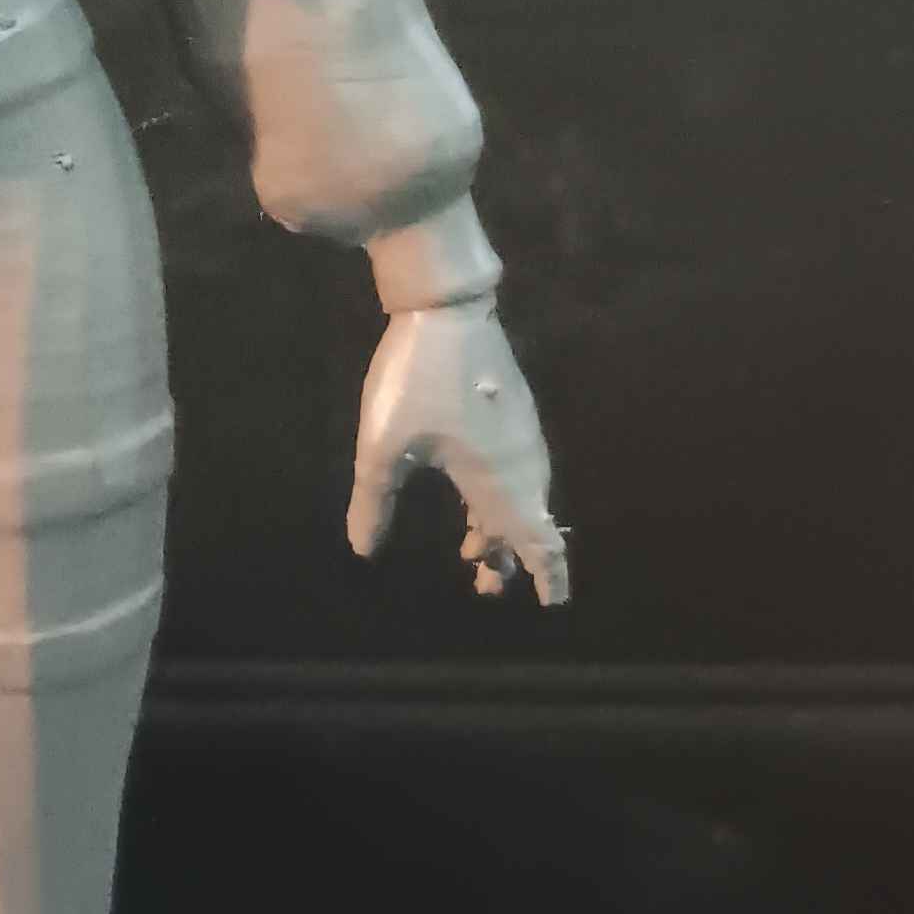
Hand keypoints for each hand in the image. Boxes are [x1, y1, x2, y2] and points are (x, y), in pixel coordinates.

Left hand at [347, 300, 569, 603]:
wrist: (445, 308)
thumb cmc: (415, 380)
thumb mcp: (383, 447)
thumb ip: (373, 502)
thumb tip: (362, 550)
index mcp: (498, 480)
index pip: (538, 539)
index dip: (547, 574)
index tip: (550, 605)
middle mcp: (521, 462)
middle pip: (527, 524)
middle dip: (510, 558)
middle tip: (484, 587)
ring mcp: (521, 434)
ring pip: (521, 497)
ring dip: (501, 528)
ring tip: (472, 553)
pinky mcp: (513, 412)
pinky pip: (516, 472)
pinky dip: (499, 499)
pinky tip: (473, 502)